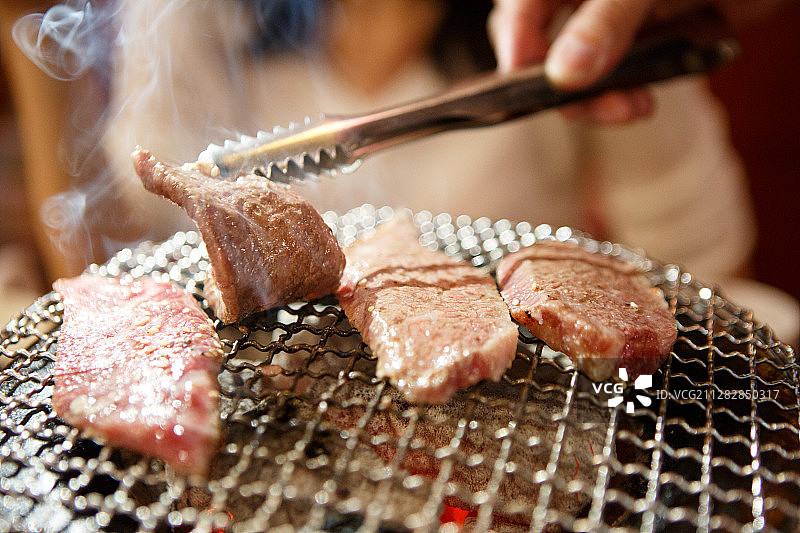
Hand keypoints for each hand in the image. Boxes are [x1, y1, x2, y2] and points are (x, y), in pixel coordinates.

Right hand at [489, 0, 791, 123]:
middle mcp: (579, 2)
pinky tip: (640, 105)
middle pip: (542, 50)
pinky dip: (622, 99)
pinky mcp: (632, 48)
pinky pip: (611, 82)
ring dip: (598, 102)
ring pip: (577, 75)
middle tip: (592, 108)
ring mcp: (605, 25)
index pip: (520, 11)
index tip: (526, 89)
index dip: (516, 50)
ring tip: (631, 110)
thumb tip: (564, 74)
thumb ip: (606, 22)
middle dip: (566, 88)